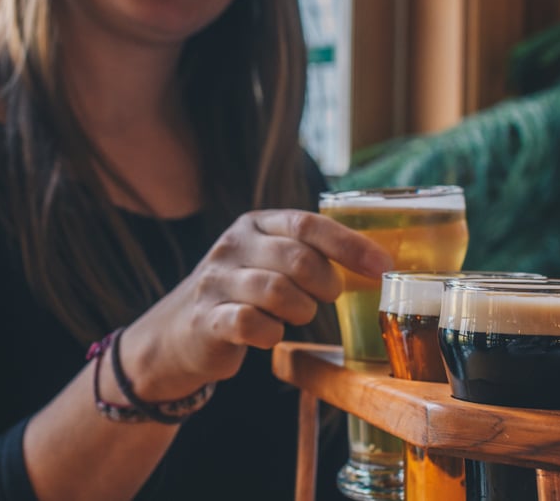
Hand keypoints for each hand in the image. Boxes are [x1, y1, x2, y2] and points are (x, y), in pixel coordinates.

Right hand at [123, 209, 393, 399]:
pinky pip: (252, 324)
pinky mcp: (206, 319)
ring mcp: (215, 282)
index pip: (307, 224)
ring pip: (276, 291)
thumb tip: (373, 261)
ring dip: (300, 310)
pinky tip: (270, 335)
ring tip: (297, 315)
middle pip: (296, 258)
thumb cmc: (240, 296)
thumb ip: (307, 252)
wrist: (176, 334)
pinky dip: (272, 334)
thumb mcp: (266, 261)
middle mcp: (231, 246)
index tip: (383, 266)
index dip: (350, 245)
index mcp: (254, 225)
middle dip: (325, 283)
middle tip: (327, 297)